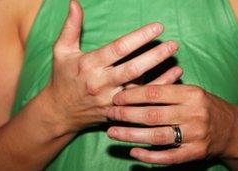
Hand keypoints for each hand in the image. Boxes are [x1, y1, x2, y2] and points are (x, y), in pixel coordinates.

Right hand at [42, 1, 180, 134]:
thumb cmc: (62, 78)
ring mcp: (110, 100)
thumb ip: (71, 27)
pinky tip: (172, 78)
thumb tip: (74, 3)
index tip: (158, 27)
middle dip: (155, 56)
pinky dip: (157, 89)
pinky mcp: (117, 111)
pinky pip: (141, 101)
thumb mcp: (62, 51)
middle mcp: (101, 83)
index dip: (139, 37)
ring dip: (161, 76)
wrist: (60, 112)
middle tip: (173, 44)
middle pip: (132, 69)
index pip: (118, 49)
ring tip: (177, 62)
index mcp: (89, 65)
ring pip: (140, 89)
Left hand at [107, 85, 237, 163]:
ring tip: (113, 132)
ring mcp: (195, 135)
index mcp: (191, 94)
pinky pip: (169, 157)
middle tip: (109, 114)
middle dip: (127, 115)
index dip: (132, 96)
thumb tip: (133, 90)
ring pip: (157, 137)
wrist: (232, 129)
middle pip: (153, 115)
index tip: (116, 98)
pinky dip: (149, 156)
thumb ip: (167, 91)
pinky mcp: (195, 153)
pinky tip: (134, 152)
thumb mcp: (190, 92)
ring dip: (131, 135)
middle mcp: (194, 114)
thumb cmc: (204, 106)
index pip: (155, 93)